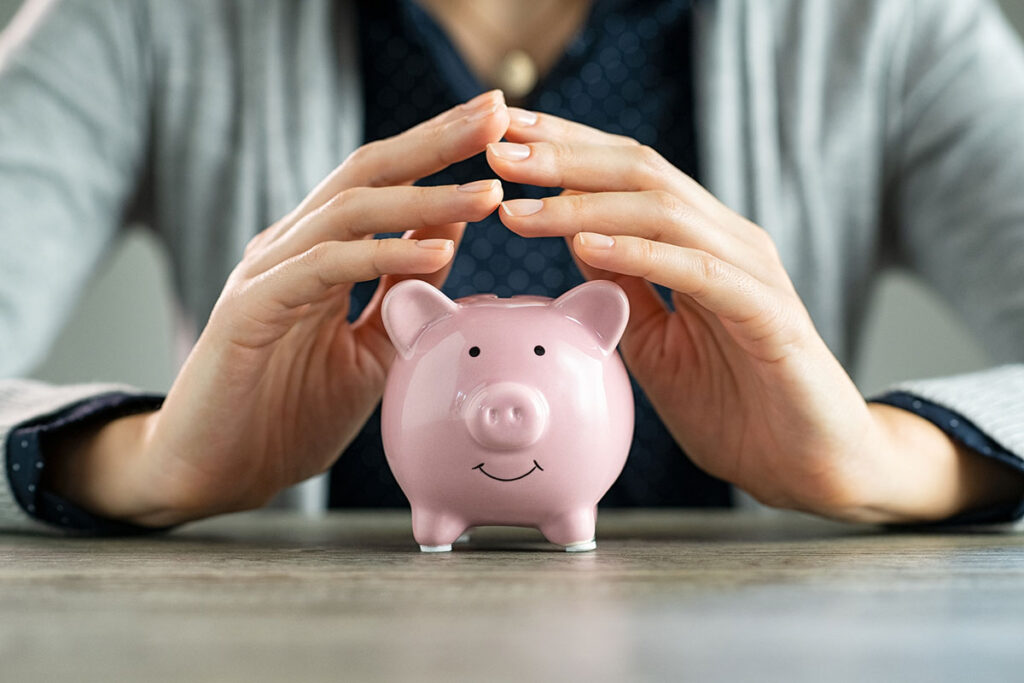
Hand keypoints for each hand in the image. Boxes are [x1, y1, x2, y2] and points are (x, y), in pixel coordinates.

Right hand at [45, 91, 510, 525]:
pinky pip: (324, 269)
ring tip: (485, 193)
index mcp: (322, 253)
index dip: (439, 151)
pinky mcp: (250, 308)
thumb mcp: (372, 346)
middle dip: (434, 142)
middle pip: (368, 173)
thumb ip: (403, 288)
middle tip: (496, 114)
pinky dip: (380, 257)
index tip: (501, 127)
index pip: (385, 183)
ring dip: (422, 199)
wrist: (216, 472)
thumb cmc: (291, 413)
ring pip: (348, 212)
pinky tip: (434, 254)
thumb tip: (451, 229)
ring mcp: (268, 273)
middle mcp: (293, 248)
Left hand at [488, 108, 1023, 522]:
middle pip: (639, 172)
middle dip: (563, 157)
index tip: (500, 139)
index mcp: (696, 242)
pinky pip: (698, 271)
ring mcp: (749, 271)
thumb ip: (621, 288)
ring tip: (520, 206)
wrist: (809, 464)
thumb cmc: (734, 405)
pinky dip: (640, 254)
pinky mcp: (767, 313)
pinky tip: (585, 248)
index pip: (625, 175)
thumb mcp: (654, 341)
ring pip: (663, 210)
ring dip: (583, 204)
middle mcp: (724, 240)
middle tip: (497, 148)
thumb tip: (574, 241)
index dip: (563, 150)